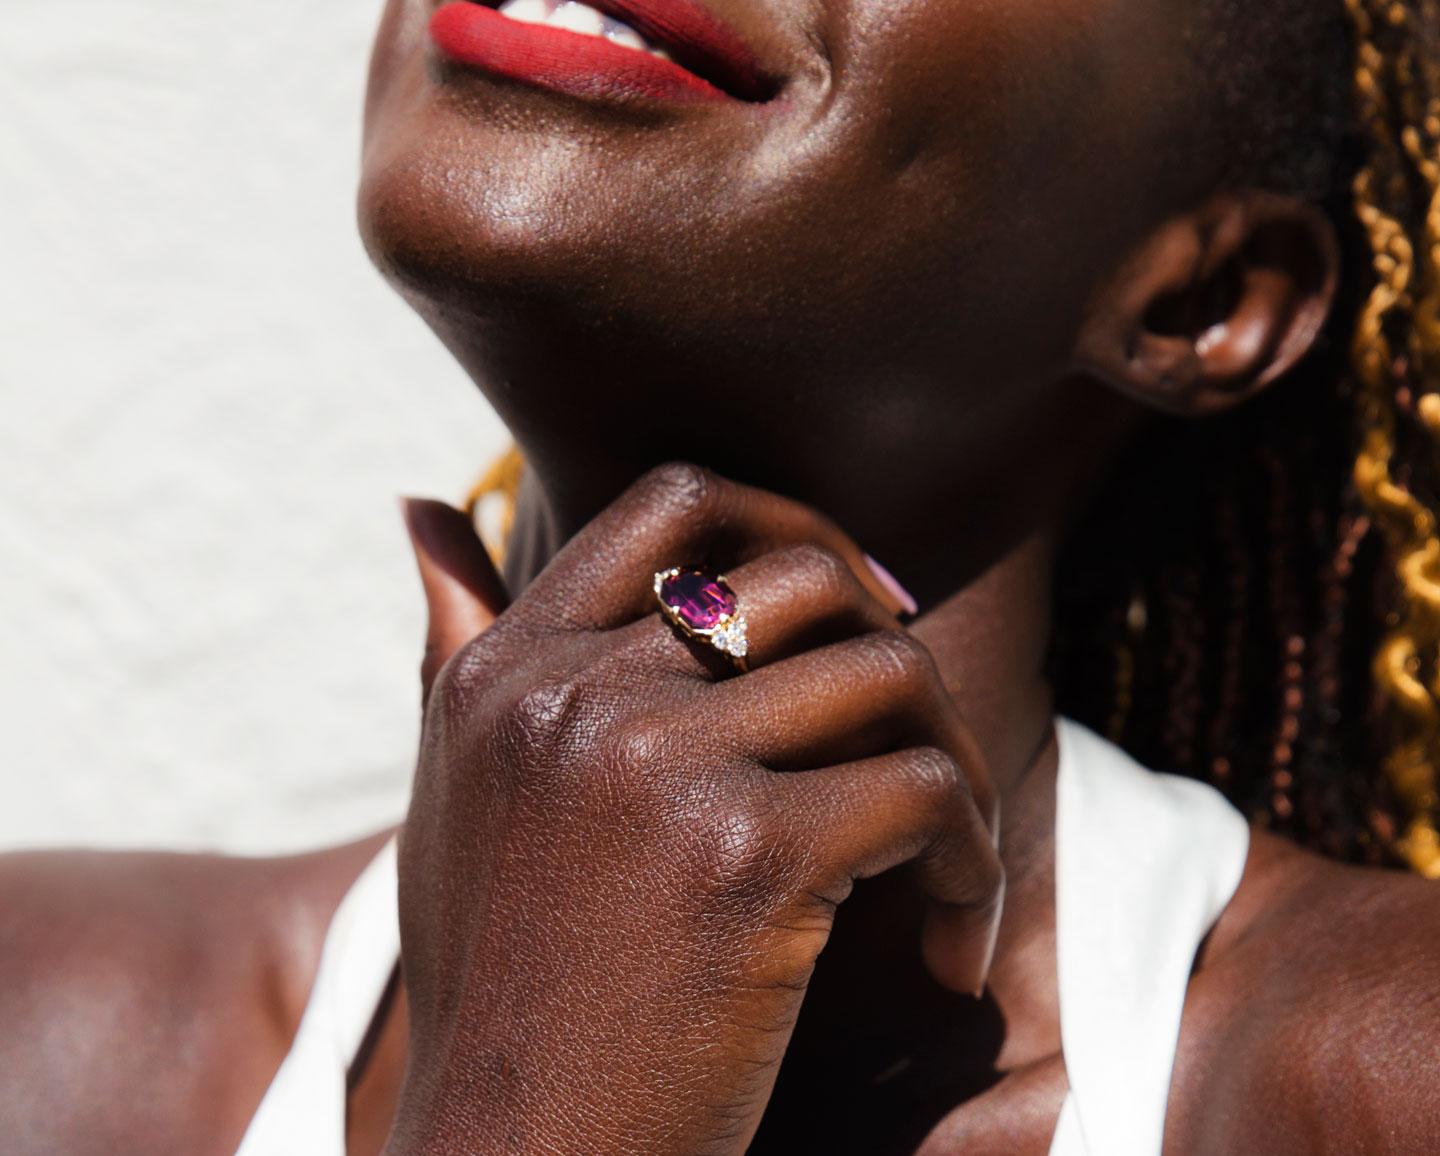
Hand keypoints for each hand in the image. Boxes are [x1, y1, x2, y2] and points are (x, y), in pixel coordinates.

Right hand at [386, 464, 1002, 1155]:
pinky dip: (972, 855)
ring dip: (950, 755)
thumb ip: (453, 645)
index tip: (855, 601)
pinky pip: (925, 789)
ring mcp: (656, 768)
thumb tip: (423, 501)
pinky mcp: (746, 857)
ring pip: (885, 674)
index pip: (676, 500)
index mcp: (509, 670)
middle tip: (919, 730)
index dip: (788, 523)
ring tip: (946, 850)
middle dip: (891, 639)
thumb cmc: (499, 983)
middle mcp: (572, 696)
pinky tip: (954, 931)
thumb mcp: (451, 791)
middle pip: (806, 578)